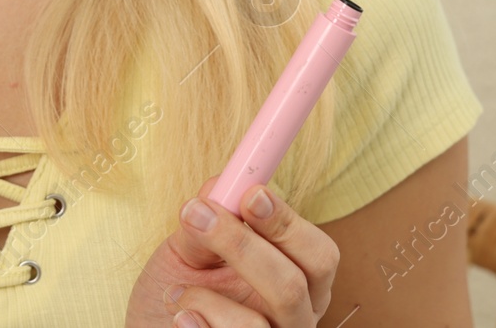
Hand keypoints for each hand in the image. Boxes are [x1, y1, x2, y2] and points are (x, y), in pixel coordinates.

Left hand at [125, 175, 338, 327]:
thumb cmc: (178, 295)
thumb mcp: (189, 252)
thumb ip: (208, 220)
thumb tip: (221, 183)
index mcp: (300, 284)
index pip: (318, 254)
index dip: (287, 222)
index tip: (250, 193)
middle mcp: (295, 320)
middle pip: (294, 286)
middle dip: (244, 247)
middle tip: (202, 216)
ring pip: (255, 325)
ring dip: (205, 297)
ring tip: (176, 292)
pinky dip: (194, 324)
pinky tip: (180, 317)